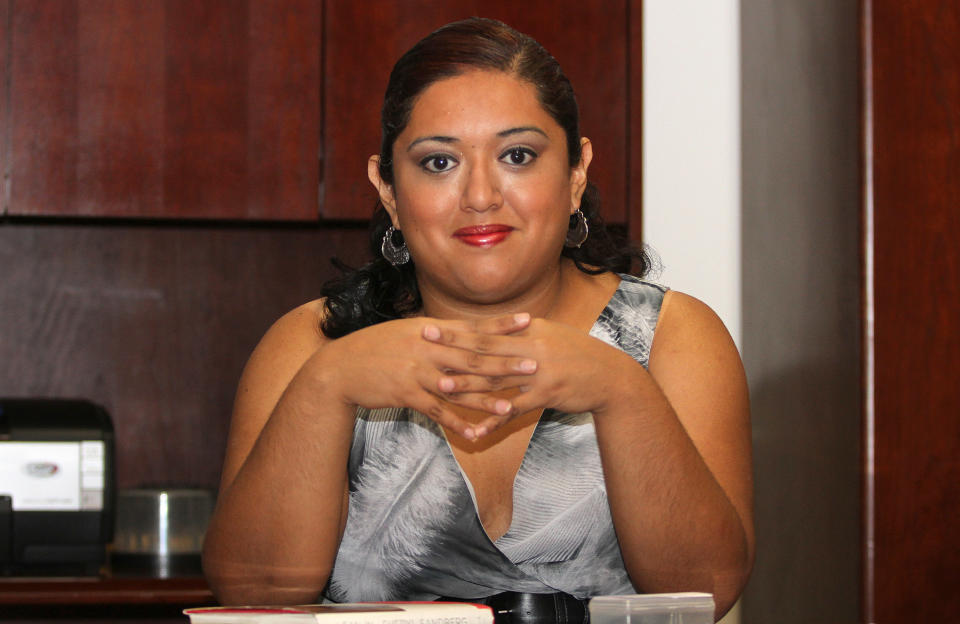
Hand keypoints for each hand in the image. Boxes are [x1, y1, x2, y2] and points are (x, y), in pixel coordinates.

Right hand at [318, 313, 537, 438]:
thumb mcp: (406, 332)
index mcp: (430, 330)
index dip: (501, 325)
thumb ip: (434, 334)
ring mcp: (417, 372)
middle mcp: (427, 348)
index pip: (472, 327)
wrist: (341, 367)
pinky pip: (437, 412)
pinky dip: (456, 424)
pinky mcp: (407, 394)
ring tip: (511, 406)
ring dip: (486, 399)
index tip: (528, 320)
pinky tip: (474, 434)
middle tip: (533, 364)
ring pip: (458, 387)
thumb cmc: (375, 348)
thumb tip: (460, 332)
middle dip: (505, 362)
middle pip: (473, 357)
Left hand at [422, 317, 640, 435]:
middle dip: (453, 346)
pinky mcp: (547, 395)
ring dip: (468, 383)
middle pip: (485, 349)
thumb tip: (499, 329)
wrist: (611, 376)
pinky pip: (515, 409)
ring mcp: (539, 371)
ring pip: (496, 378)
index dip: (458, 329)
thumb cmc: (580, 356)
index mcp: (530, 330)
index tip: (432, 325)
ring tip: (441, 386)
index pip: (487, 330)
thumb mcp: (552, 336)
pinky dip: (495, 419)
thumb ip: (524, 334)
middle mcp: (532, 347)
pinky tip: (477, 430)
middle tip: (424, 344)